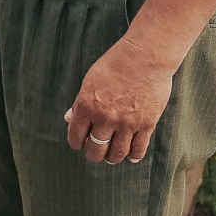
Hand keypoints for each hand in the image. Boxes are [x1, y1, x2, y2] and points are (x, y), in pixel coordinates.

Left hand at [65, 41, 174, 164]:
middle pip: (96, 148)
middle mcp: (105, 118)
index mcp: (87, 106)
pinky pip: (139, 147)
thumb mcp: (89, 81)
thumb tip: (70, 119)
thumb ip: (80, 103)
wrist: (145, 57)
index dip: (76, 143)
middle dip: (93, 155)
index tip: (79, 144)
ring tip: (111, 158)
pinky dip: (134, 156)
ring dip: (112, 158)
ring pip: (117, 152)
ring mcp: (127, 123)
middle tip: (94, 155)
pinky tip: (131, 158)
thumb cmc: (114, 64)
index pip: (76, 136)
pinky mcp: (146, 124)